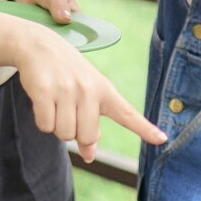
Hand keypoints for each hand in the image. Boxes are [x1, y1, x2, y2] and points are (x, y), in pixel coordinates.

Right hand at [11, 28, 165, 162]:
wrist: (38, 44)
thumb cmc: (66, 74)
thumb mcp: (85, 95)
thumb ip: (91, 125)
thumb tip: (89, 156)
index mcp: (104, 90)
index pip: (126, 113)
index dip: (144, 128)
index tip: (161, 139)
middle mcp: (88, 89)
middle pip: (86, 136)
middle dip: (74, 133)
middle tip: (68, 113)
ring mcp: (66, 89)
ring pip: (64, 134)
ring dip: (56, 127)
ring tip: (55, 104)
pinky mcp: (43, 90)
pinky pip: (45, 125)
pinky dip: (42, 121)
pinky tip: (42, 102)